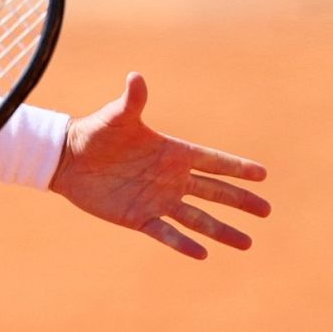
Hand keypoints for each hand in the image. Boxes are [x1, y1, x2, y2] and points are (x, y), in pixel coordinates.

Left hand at [50, 72, 270, 258]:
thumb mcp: (116, 116)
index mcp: (172, 152)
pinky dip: (183, 244)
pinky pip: (166, 233)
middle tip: (266, 210)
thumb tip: (135, 77)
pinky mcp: (138, 217)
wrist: (66, 158)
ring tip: (247, 243)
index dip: (236, 168)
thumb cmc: (94, 133)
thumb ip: (131, 101)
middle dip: (240, 201)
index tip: (262, 174)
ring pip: (197, 218)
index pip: (212, 161)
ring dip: (221, 230)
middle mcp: (171, 178)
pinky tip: (203, 254)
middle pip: (214, 192)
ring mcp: (157, 199)